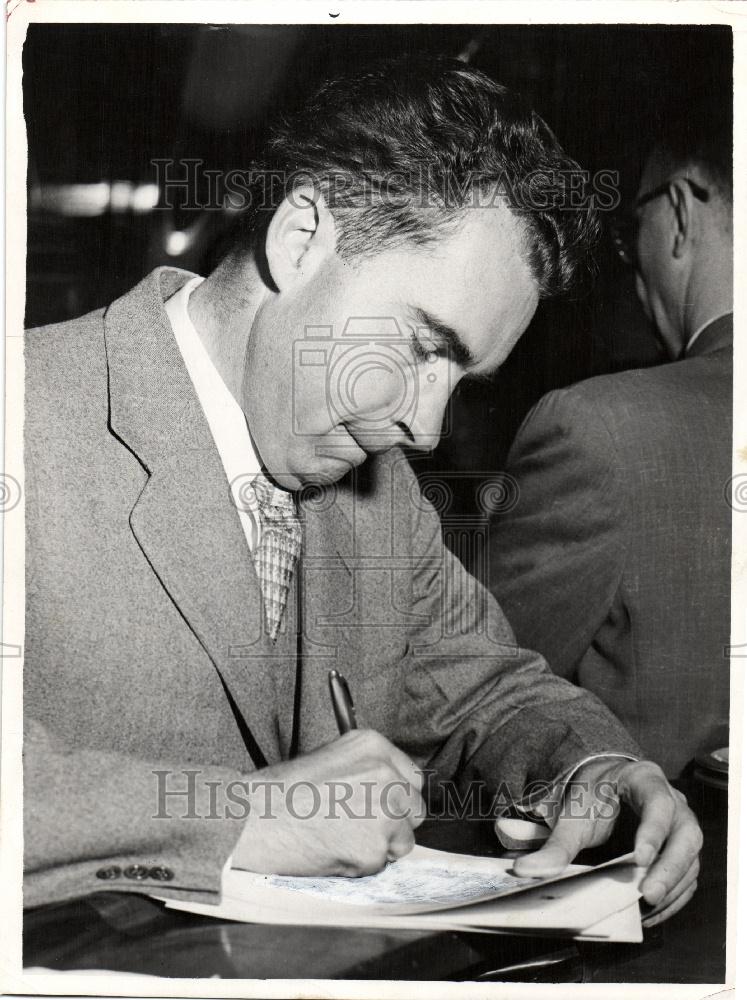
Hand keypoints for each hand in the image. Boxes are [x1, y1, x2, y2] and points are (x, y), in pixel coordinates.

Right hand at [232, 729, 424, 876]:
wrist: (256, 817)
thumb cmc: (285, 791)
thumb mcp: (333, 758)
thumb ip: (368, 770)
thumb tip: (392, 793)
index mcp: (375, 747)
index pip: (412, 779)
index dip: (396, 798)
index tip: (378, 807)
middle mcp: (386, 774)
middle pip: (414, 809)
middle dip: (393, 824)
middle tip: (356, 827)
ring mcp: (384, 810)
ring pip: (403, 840)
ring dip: (379, 846)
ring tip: (341, 837)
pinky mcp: (375, 846)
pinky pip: (381, 864)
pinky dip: (361, 865)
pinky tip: (334, 850)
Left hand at [512, 759, 702, 925]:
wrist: (604, 789)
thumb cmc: (591, 796)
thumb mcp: (572, 814)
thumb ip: (554, 844)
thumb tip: (524, 870)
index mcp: (645, 781)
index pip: (658, 802)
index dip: (652, 830)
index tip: (638, 858)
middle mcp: (674, 802)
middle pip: (687, 834)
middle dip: (670, 867)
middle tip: (648, 894)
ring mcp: (682, 828)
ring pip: (691, 859)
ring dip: (671, 887)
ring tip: (645, 909)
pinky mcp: (682, 853)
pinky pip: (687, 878)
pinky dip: (673, 898)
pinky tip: (651, 913)